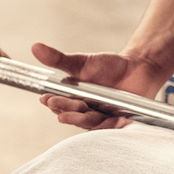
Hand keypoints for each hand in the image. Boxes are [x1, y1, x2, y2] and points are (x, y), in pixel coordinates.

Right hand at [30, 42, 167, 129]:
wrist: (138, 66)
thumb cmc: (108, 66)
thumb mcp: (82, 62)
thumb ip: (58, 59)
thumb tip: (35, 46)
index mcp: (76, 100)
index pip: (61, 104)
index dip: (52, 102)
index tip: (44, 97)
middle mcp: (88, 112)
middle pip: (74, 114)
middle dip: (63, 109)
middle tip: (54, 104)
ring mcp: (104, 117)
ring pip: (90, 122)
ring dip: (79, 120)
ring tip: (67, 116)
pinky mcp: (122, 120)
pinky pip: (114, 127)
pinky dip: (109, 127)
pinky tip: (102, 125)